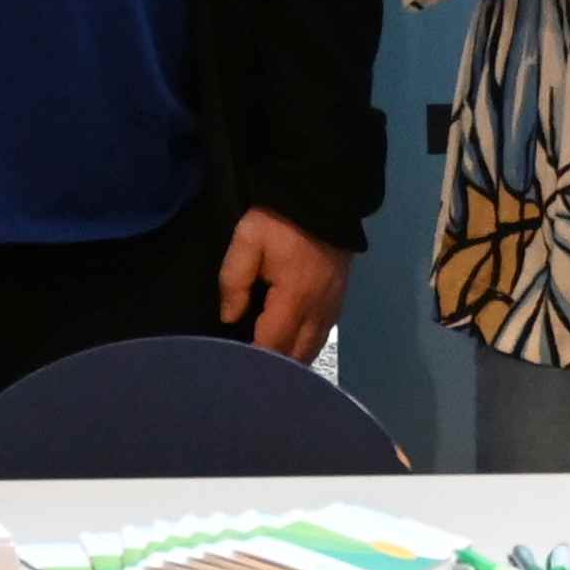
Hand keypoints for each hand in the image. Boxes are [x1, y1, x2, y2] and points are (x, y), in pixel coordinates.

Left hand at [217, 209, 353, 359]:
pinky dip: (304, 346)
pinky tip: (289, 346)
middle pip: (296, 356)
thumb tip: (230, 318)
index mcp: (294, 299)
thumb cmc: (280, 221)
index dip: (254, 363)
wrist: (323, 198)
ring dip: (291, 360)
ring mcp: (332, 307)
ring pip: (312, 350)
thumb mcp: (247, 241)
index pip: (272, 346)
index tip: (235, 370)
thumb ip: (234, 281)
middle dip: (273, 368)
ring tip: (267, 365)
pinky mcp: (339, 299)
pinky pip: (322, 336)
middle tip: (248, 371)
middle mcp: (317, 311)